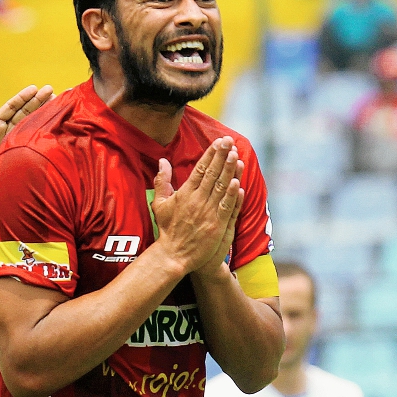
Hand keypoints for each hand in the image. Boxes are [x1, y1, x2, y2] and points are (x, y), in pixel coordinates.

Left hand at [0, 85, 53, 179]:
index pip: (11, 108)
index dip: (22, 98)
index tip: (34, 88)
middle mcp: (6, 131)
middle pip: (25, 112)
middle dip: (38, 101)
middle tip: (52, 90)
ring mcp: (13, 142)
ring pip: (31, 124)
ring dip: (44, 113)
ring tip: (58, 101)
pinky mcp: (18, 154)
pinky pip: (32, 142)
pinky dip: (43, 133)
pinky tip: (55, 125)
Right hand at [150, 137, 242, 274]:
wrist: (173, 254)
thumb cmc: (166, 229)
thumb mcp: (159, 203)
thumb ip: (162, 181)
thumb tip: (162, 161)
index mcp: (184, 194)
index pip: (200, 169)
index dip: (210, 154)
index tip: (219, 142)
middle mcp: (196, 201)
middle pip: (212, 174)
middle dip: (222, 156)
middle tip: (230, 141)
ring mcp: (207, 213)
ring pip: (220, 188)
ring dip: (229, 171)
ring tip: (236, 155)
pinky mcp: (216, 225)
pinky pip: (226, 207)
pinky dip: (232, 195)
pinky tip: (237, 182)